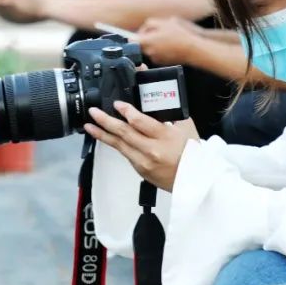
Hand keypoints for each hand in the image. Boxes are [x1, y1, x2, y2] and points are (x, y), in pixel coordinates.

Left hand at [84, 101, 199, 191]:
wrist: (195, 181)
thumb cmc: (193, 155)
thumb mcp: (186, 128)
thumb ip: (170, 116)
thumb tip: (156, 104)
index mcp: (164, 137)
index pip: (139, 121)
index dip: (126, 111)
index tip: (118, 104)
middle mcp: (151, 150)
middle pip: (123, 133)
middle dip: (105, 121)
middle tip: (94, 112)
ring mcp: (143, 162)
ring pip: (119, 145)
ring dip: (102, 134)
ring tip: (90, 125)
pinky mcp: (140, 170)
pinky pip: (124, 154)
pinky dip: (114, 144)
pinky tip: (106, 138)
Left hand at [138, 17, 199, 65]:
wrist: (191, 49)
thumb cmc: (179, 35)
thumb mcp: (164, 22)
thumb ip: (149, 24)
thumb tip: (141, 29)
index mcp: (146, 42)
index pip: (131, 40)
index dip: (132, 36)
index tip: (135, 34)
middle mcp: (148, 52)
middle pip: (141, 44)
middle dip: (146, 38)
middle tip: (156, 33)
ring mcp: (155, 58)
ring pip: (149, 49)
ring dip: (154, 44)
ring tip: (166, 38)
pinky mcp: (161, 62)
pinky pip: (156, 54)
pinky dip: (160, 50)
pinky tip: (169, 45)